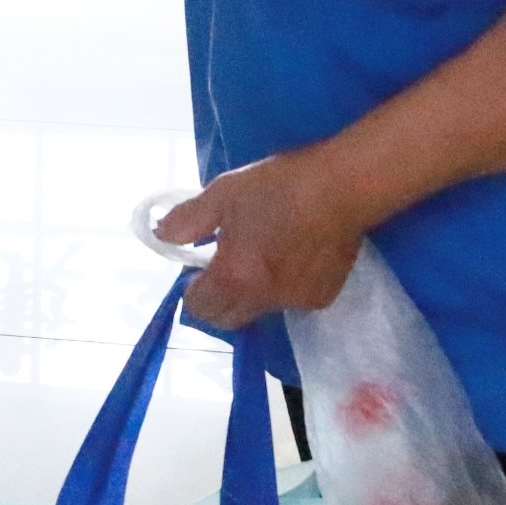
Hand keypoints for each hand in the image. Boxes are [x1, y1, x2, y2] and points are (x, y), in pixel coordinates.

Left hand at [158, 142, 379, 326]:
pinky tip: (292, 256)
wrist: (343, 186)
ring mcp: (296, 302)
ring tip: (261, 254)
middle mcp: (264, 299)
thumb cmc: (278, 186)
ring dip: (251, 293)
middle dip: (218, 299)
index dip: (192, 289)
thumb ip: (187, 220)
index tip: (199, 267)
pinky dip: (282, 287)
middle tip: (223, 265)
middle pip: (228, 318)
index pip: (200, 307)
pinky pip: (290, 301)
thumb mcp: (223, 193)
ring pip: (260, 310)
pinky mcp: (323, 297)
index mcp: (235, 276)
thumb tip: (162, 236)